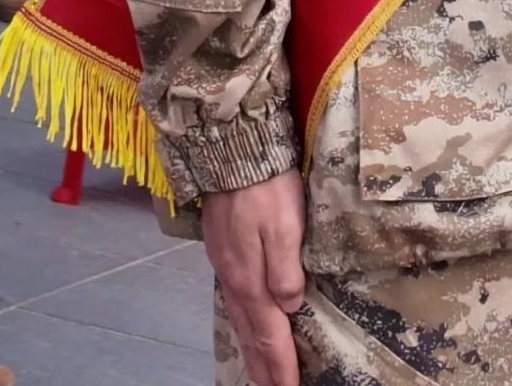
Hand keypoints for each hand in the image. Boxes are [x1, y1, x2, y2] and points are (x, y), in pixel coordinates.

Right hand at [203, 172, 304, 385]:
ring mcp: (225, 264)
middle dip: (263, 366)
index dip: (280, 365)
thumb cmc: (266, 185)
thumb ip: (286, 269)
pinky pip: (232, 300)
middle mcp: (235, 278)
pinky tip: (244, 323)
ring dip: (250, 349)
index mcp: (251, 277)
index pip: (269, 333)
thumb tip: (289, 308)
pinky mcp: (222, 249)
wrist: (232, 149)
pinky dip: (240, 323)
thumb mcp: (285, 225)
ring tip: (258, 371)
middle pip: (251, 333)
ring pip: (239, 318)